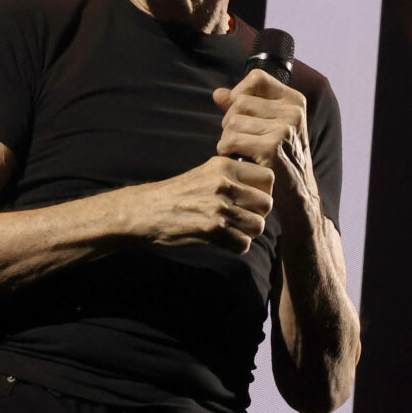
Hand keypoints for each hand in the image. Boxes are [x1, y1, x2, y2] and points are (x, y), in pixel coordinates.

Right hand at [139, 156, 273, 253]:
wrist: (143, 212)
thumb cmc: (173, 195)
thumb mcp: (202, 175)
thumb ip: (229, 178)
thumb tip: (261, 191)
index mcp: (222, 166)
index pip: (268, 177)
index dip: (262, 191)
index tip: (249, 199)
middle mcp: (223, 183)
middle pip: (266, 203)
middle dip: (257, 214)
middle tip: (241, 218)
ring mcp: (218, 207)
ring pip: (258, 225)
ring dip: (247, 232)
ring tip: (231, 231)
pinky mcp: (212, 230)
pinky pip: (243, 244)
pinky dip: (235, 246)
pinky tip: (222, 241)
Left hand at [213, 69, 319, 224]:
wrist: (298, 193)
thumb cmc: (279, 157)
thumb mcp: (268, 126)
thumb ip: (242, 107)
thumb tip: (218, 93)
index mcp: (294, 101)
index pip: (256, 78)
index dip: (239, 93)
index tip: (242, 113)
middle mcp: (293, 111)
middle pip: (238, 102)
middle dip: (231, 122)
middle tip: (243, 140)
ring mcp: (284, 129)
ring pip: (231, 122)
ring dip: (228, 139)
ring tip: (243, 151)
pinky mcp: (271, 148)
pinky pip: (230, 140)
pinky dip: (226, 151)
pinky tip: (239, 160)